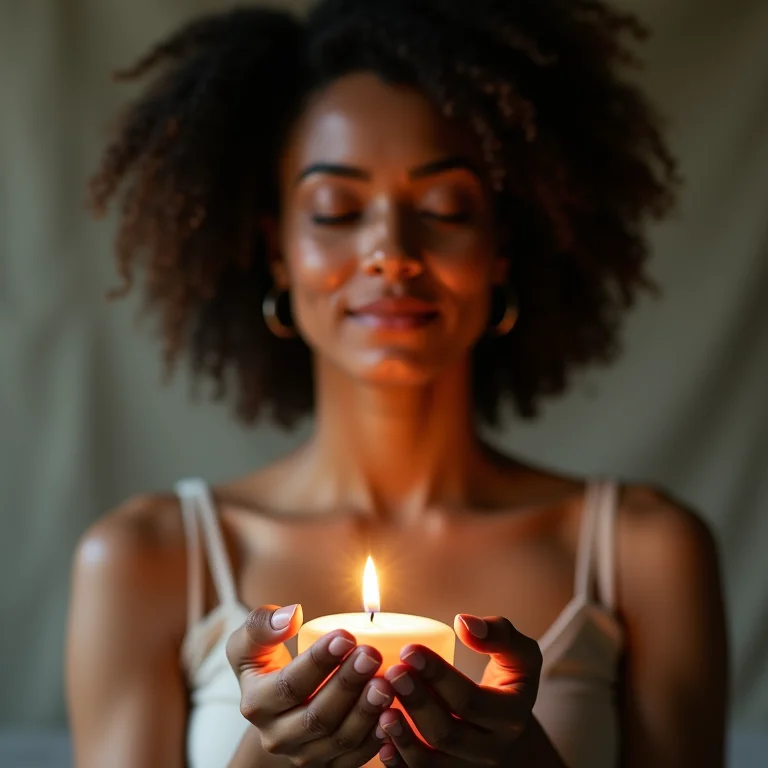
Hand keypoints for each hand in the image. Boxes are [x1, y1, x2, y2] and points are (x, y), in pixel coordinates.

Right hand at [226, 604, 395, 766]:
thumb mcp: (250, 642)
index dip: (319, 661)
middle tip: (371, 656)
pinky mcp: (329, 767)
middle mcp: (277, 737)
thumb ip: (261, 625)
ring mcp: (304, 756)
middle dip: (347, 684)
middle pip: (317, 716)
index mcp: (257, 704)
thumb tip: (291, 616)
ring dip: (365, 711)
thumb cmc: (267, 665)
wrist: (276, 710)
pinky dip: (376, 738)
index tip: (346, 636)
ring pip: (340, 740)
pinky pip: (356, 759)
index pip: (289, 685)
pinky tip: (392, 713)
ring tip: (386, 683)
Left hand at [375, 614, 542, 765]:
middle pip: (448, 733)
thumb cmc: (509, 680)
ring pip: (432, 764)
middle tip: (392, 674)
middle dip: (417, 702)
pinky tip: (381, 743)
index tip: (410, 651)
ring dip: (404, 738)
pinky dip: (400, 765)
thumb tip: (464, 623)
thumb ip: (498, 633)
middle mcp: (493, 750)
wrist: (512, 728)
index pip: (470, 699)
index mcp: (512, 716)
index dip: (438, 676)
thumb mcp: (519, 653)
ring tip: (381, 710)